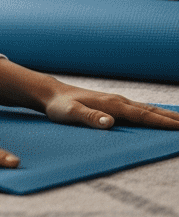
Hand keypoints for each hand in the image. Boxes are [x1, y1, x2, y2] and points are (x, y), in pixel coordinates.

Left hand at [0, 57, 178, 130]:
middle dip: (173, 119)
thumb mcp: (69, 114)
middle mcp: (118, 101)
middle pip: (152, 111)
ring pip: (148, 109)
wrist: (50, 93)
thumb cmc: (59, 106)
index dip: (164, 123)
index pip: (144, 116)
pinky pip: (140, 109)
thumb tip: (110, 123)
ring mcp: (117, 101)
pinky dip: (155, 113)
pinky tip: (159, 116)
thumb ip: (88, 118)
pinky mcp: (113, 103)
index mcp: (112, 105)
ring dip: (167, 115)